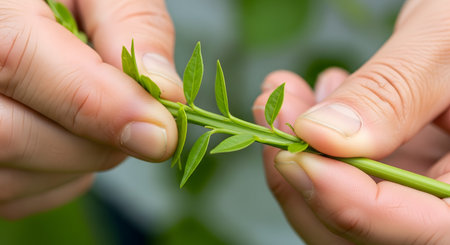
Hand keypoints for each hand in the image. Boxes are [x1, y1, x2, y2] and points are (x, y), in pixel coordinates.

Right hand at [0, 0, 182, 218]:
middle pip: (11, 135)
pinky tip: (74, 139)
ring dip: (82, 163)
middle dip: (96, 143)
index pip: (18, 60)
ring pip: (13, 178)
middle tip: (140, 125)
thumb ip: (131, 26)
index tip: (161, 132)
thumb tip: (168, 92)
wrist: (30, 16)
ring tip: (101, 122)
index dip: (100, 104)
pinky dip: (64, 179)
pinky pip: (17, 196)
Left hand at [253, 0, 449, 242]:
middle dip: (304, 178)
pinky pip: (344, 178)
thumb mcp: (442, 46)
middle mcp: (445, 203)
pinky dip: (312, 147)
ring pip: (341, 209)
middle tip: (272, 115)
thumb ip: (390, 94)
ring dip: (299, 157)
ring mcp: (416, 189)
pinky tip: (306, 101)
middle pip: (363, 233)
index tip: (295, 153)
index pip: (418, 230)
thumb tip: (319, 133)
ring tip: (283, 98)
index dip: (348, 202)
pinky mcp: (393, 169)